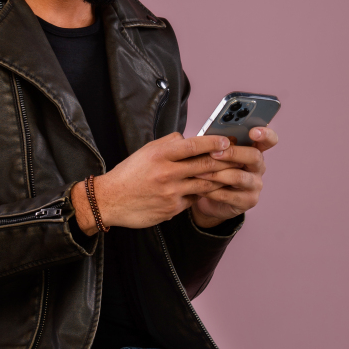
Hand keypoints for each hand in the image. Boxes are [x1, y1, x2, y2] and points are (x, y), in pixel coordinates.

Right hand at [72, 133, 232, 234]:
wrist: (110, 200)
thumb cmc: (131, 172)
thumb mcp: (147, 150)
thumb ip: (170, 143)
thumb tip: (191, 139)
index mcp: (160, 154)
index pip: (193, 145)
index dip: (213, 142)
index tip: (227, 140)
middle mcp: (166, 173)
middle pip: (204, 165)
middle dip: (224, 161)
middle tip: (238, 157)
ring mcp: (170, 193)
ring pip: (204, 184)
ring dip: (220, 179)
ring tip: (232, 173)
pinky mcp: (171, 210)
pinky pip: (193, 199)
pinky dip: (202, 194)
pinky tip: (210, 190)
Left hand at [191, 126, 278, 228]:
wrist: (211, 199)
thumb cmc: (215, 169)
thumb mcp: (218, 154)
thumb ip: (219, 144)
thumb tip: (210, 136)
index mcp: (255, 149)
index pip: (269, 139)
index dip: (265, 134)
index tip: (253, 131)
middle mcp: (259, 166)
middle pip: (254, 156)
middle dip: (232, 153)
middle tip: (213, 153)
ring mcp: (255, 185)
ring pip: (239, 177)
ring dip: (217, 174)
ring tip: (199, 172)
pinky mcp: (248, 201)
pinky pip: (229, 195)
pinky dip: (212, 190)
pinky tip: (200, 188)